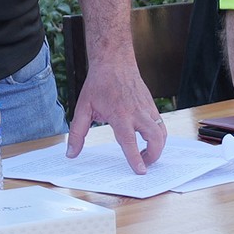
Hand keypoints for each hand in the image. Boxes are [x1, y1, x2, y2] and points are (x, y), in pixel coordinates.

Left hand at [64, 54, 167, 173]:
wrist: (114, 62)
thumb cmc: (99, 84)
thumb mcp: (83, 108)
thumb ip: (77, 133)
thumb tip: (71, 153)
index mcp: (120, 115)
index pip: (130, 141)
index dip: (135, 158)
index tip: (140, 171)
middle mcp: (137, 113)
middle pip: (154, 139)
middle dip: (152, 156)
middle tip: (143, 164)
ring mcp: (147, 108)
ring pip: (162, 133)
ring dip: (158, 148)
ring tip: (146, 154)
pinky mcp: (152, 105)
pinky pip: (161, 124)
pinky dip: (159, 136)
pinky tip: (148, 139)